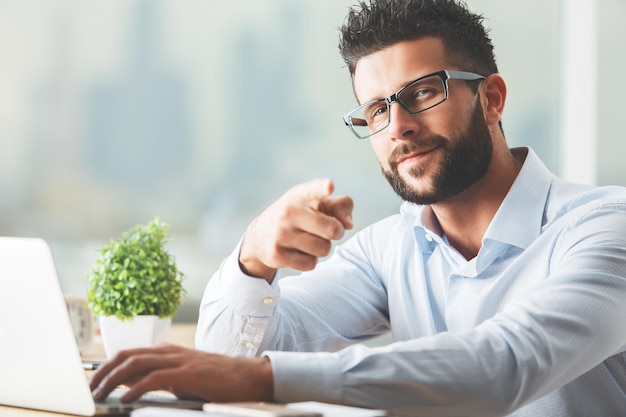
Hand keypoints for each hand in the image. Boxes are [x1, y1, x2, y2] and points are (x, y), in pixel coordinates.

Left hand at [90, 344, 273, 402]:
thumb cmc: (217, 381)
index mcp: (166, 352)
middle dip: (102, 371)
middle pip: (126, 355)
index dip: (107, 366)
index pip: (129, 354)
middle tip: (88, 389)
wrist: (247, 377)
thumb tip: (131, 389)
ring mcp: (178, 360)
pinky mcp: (187, 373)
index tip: (92, 382)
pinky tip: (125, 399)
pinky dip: (135, 388)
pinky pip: (154, 378)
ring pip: (135, 363)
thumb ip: (158, 380)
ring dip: (112, 379)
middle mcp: (169, 351)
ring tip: (98, 395)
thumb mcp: (182, 380)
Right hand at [239, 178, 353, 279]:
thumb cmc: (300, 216)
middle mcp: (288, 211)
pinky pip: (310, 264)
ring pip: (323, 249)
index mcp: (300, 195)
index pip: (313, 189)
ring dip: (322, 248)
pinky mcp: (276, 255)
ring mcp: (281, 233)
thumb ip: (341, 207)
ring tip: (309, 240)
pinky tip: (297, 252)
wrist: (259, 236)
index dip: (322, 188)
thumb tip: (348, 225)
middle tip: (330, 231)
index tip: (329, 186)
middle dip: (337, 233)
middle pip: (331, 229)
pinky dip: (309, 261)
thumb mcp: (317, 204)